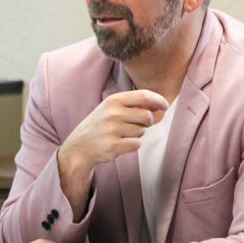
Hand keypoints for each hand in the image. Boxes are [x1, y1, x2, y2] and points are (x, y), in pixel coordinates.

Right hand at [57, 89, 167, 214]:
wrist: (79, 147)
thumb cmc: (100, 126)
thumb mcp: (112, 109)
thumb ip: (134, 106)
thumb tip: (161, 108)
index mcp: (113, 100)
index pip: (144, 95)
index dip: (159, 100)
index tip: (164, 105)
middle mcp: (112, 113)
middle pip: (147, 116)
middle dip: (147, 122)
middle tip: (137, 125)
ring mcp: (112, 130)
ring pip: (142, 131)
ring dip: (137, 134)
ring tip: (122, 134)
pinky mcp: (113, 145)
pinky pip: (136, 144)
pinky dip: (132, 145)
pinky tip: (119, 144)